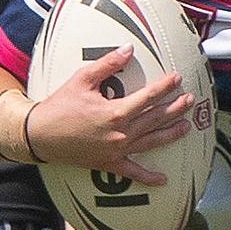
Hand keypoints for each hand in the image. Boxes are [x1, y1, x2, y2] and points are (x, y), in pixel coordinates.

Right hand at [29, 44, 192, 185]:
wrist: (40, 135)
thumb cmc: (60, 105)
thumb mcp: (82, 79)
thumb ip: (107, 64)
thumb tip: (128, 49)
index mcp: (115, 111)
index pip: (148, 97)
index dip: (165, 86)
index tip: (177, 78)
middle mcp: (120, 132)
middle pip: (155, 118)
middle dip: (175, 108)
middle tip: (190, 100)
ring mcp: (116, 150)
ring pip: (151, 142)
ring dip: (171, 134)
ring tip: (187, 127)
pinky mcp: (109, 164)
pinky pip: (132, 172)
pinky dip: (148, 177)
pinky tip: (164, 180)